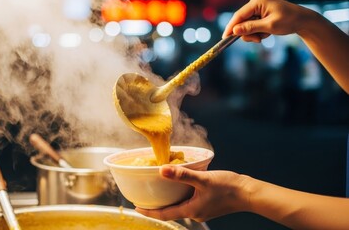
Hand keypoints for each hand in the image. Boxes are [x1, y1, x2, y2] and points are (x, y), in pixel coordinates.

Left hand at [135, 165, 250, 221]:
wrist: (249, 193)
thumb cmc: (228, 187)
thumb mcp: (203, 179)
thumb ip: (182, 174)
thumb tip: (162, 170)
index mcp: (191, 210)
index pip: (164, 214)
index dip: (149, 211)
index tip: (137, 207)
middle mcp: (195, 213)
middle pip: (171, 211)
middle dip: (157, 206)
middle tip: (144, 198)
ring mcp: (202, 210)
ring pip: (181, 206)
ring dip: (169, 200)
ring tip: (159, 190)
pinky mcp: (208, 204)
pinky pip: (189, 202)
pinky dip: (181, 195)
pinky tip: (180, 185)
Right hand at [222, 0, 311, 41]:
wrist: (302, 21)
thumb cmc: (289, 21)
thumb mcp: (269, 26)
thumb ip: (251, 28)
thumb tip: (235, 31)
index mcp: (257, 1)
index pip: (239, 15)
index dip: (231, 27)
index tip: (225, 38)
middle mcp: (256, 3)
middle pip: (241, 21)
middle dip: (247, 33)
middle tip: (257, 40)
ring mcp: (257, 8)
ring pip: (246, 25)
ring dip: (253, 34)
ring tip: (264, 36)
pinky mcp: (259, 14)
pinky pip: (251, 26)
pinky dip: (257, 32)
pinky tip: (266, 33)